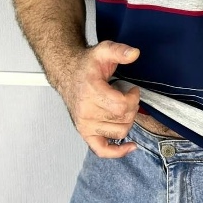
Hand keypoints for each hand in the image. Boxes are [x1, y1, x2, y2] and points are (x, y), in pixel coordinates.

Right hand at [59, 40, 141, 157]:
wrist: (68, 74)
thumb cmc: (86, 66)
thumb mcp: (104, 51)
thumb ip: (119, 51)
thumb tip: (134, 54)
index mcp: (90, 92)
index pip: (121, 106)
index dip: (133, 98)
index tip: (132, 90)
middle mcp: (86, 112)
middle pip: (123, 119)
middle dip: (132, 107)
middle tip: (128, 97)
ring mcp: (85, 124)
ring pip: (119, 132)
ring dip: (128, 121)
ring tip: (123, 108)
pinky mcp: (86, 133)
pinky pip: (102, 150)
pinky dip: (117, 152)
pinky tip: (130, 146)